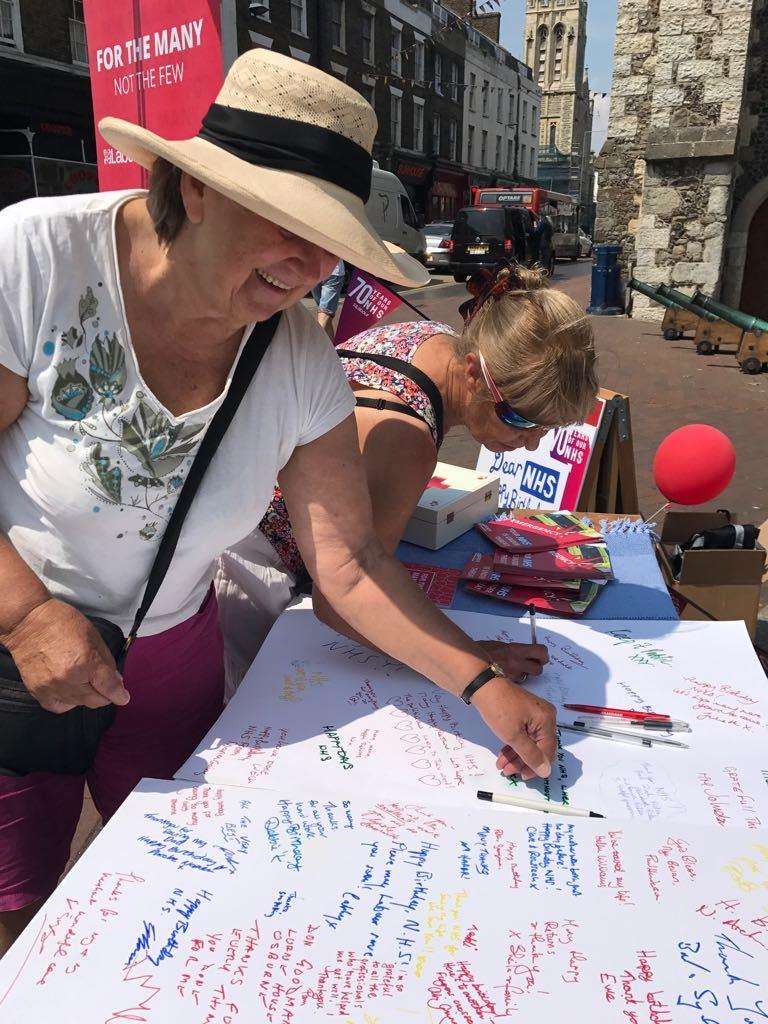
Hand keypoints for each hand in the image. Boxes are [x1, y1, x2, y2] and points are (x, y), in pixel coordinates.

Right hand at [1, 598, 129, 713]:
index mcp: (86, 662)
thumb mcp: (93, 636)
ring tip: (86, 682)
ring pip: (79, 704)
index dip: (120, 695)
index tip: (123, 697)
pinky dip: (68, 702)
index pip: (108, 687)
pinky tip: (71, 691)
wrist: (27, 622)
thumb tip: (115, 680)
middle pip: (95, 700)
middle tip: (106, 687)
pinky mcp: (37, 691)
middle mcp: (69, 679)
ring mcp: (51, 687)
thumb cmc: (63, 623)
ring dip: (87, 696)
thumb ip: (106, 661)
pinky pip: (58, 706)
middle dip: (105, 695)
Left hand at [472, 675, 556, 780]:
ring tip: (502, 766)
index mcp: (547, 720)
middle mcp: (544, 717)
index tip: (522, 777)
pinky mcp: (523, 714)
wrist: (482, 685)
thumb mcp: (514, 735)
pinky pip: (523, 734)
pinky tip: (503, 755)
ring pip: (529, 742)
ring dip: (516, 755)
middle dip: (523, 762)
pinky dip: (513, 745)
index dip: (536, 767)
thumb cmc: (499, 709)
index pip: (547, 751)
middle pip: (538, 747)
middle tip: (508, 772)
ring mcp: (533, 715)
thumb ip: (530, 755)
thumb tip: (546, 772)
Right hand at [478, 639, 547, 683]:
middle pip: (538, 669)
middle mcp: (516, 664)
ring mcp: (511, 676)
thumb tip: (522, 651)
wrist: (468, 666)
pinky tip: (506, 678)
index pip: (541, 652)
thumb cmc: (479, 653)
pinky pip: (517, 684)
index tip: (541, 656)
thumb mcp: (497, 645)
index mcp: (515, 650)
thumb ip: (511, 649)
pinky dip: (515, 682)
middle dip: (536, 667)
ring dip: (524, 675)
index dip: (543, 655)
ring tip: (514, 671)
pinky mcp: (507, 686)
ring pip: (527, 678)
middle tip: (531, 665)